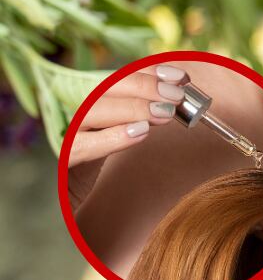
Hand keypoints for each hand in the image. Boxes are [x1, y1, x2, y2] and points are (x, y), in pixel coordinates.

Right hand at [69, 64, 188, 167]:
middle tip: (175, 96)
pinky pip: (83, 145)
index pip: (118, 78)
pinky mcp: (66, 160)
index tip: (179, 77)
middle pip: (103, 89)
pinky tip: (140, 132)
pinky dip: (113, 136)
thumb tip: (176, 99)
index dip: (148, 73)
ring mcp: (67, 135)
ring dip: (132, 108)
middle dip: (143, 86)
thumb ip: (145, 116)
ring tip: (164, 113)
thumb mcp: (127, 136)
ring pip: (92, 111)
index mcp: (91, 104)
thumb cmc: (110, 167)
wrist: (79, 207)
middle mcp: (75, 114)